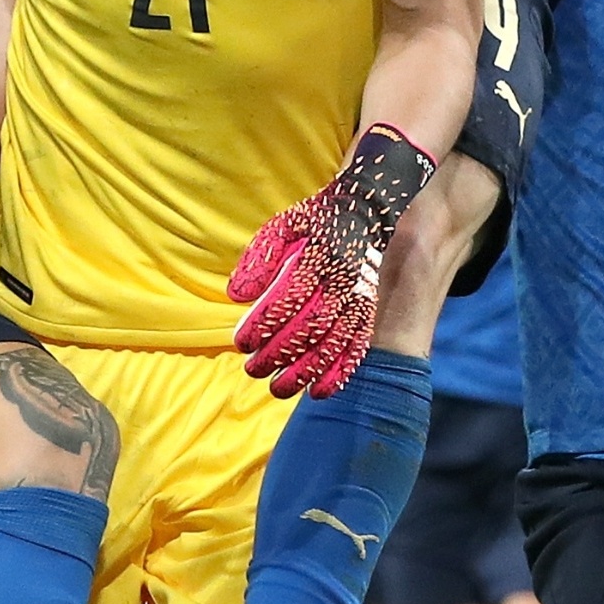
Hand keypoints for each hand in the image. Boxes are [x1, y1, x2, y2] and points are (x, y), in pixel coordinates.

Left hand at [229, 124, 438, 397]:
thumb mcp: (283, 226)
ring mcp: (358, 299)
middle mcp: (341, 281)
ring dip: (305, 371)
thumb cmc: (317, 220)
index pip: (288, 298)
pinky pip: (356, 346)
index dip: (264, 324)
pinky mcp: (367, 311)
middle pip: (309, 327)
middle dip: (278, 354)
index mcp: (317, 257)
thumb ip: (259, 259)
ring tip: (278, 389)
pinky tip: (319, 392)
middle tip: (253, 369)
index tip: (241, 342)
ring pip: (332, 343)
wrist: (368, 211)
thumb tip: (236, 296)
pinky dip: (340, 372)